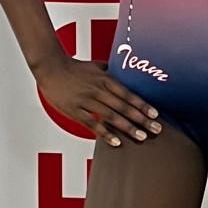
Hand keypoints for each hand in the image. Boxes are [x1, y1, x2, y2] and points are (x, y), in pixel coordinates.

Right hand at [35, 57, 162, 147]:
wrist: (51, 68)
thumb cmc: (74, 67)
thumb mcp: (96, 65)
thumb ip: (112, 71)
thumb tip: (127, 73)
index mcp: (105, 79)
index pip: (128, 94)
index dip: (142, 105)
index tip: (155, 114)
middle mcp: (98, 90)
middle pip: (124, 107)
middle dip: (142, 119)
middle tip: (156, 130)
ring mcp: (86, 101)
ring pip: (111, 116)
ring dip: (128, 127)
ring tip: (141, 137)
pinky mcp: (75, 111)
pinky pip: (92, 124)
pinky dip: (105, 133)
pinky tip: (117, 141)